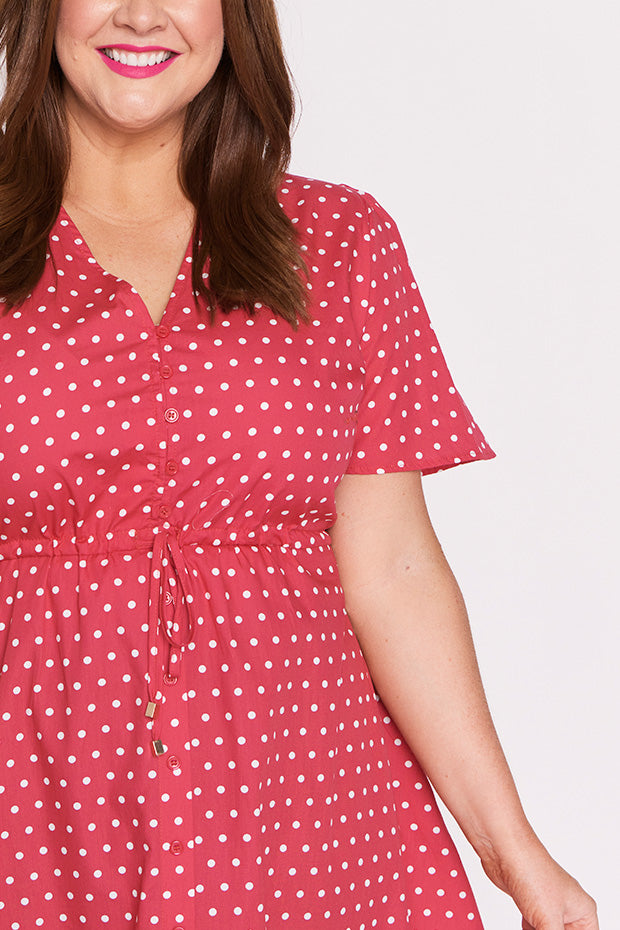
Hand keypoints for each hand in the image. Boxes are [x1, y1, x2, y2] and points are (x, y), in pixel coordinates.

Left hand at [479, 834, 597, 929]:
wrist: (503, 850)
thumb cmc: (531, 871)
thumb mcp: (548, 919)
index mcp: (583, 910)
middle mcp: (568, 908)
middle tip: (540, 929)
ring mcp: (548, 906)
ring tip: (532, 926)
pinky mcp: (530, 905)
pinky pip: (534, 928)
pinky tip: (526, 927)